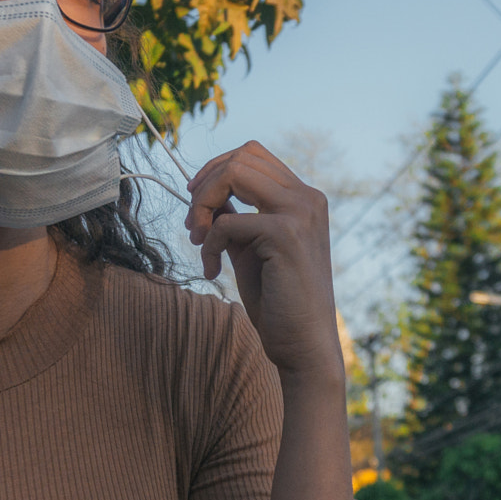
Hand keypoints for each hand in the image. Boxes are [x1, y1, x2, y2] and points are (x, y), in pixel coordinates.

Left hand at [184, 141, 341, 380]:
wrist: (304, 344)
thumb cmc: (278, 301)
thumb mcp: (251, 249)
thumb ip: (235, 218)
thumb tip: (206, 197)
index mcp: (304, 199)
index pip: (254, 155)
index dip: (217, 169)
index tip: (196, 199)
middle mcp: (308, 198)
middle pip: (242, 157)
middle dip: (204, 185)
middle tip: (192, 225)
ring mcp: (300, 213)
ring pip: (234, 174)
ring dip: (203, 205)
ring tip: (198, 241)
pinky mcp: (286, 235)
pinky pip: (227, 222)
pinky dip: (210, 244)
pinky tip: (213, 271)